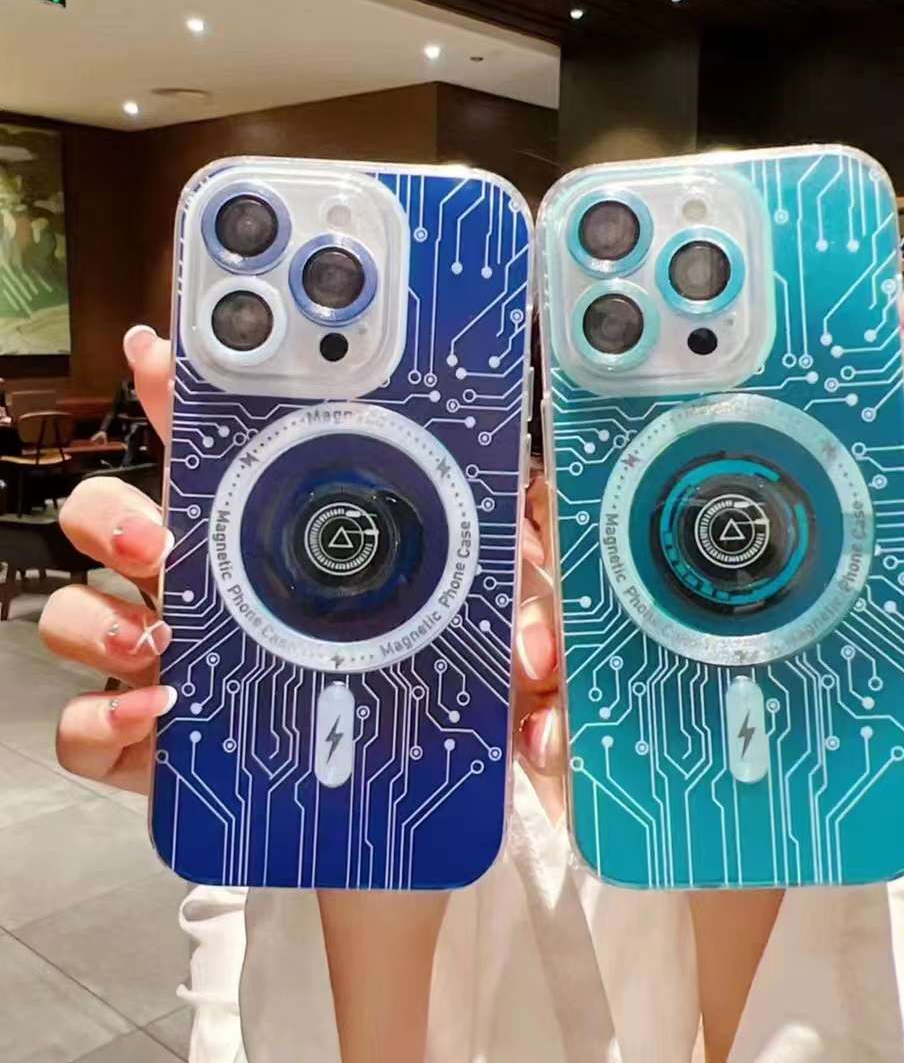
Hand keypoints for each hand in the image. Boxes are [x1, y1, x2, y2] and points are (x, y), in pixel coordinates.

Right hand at [39, 326, 560, 796]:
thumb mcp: (475, 642)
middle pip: (119, 523)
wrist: (402, 834)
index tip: (162, 356)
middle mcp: (211, 604)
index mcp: (275, 560)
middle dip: (116, 514)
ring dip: (97, 616)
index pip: (217, 467)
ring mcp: (172, 673)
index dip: (184, 407)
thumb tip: (535, 538)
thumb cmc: (429, 725)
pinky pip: (84, 729)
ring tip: (162, 640)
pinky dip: (103, 720)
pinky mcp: (152, 752)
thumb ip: (498, 588)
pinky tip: (159, 716)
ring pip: (81, 615)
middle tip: (158, 540)